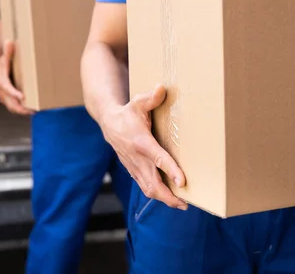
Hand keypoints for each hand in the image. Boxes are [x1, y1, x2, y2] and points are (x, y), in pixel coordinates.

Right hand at [0, 41, 32, 114]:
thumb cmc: (2, 56)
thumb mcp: (5, 52)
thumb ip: (8, 50)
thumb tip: (9, 42)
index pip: (4, 86)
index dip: (13, 92)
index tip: (22, 97)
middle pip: (6, 99)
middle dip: (18, 106)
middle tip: (31, 110)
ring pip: (8, 104)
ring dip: (19, 109)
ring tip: (32, 111)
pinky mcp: (3, 94)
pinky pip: (9, 102)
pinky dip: (17, 106)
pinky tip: (27, 108)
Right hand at [101, 85, 186, 209]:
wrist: (108, 124)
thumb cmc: (127, 113)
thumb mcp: (137, 102)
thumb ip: (150, 98)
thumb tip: (162, 88)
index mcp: (142, 143)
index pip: (158, 159)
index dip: (171, 171)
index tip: (183, 181)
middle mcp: (138, 159)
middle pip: (153, 183)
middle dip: (169, 196)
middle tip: (186, 203)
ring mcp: (135, 167)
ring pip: (149, 189)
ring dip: (165, 199)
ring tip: (182, 204)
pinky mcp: (134, 171)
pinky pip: (145, 187)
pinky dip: (157, 195)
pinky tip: (170, 198)